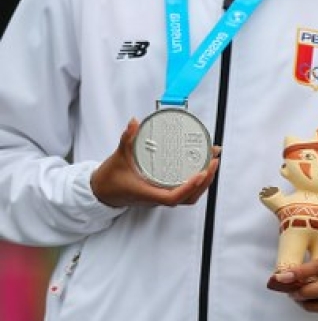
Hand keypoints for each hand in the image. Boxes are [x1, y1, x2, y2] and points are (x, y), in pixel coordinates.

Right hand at [91, 118, 219, 207]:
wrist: (101, 193)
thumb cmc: (109, 179)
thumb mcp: (118, 157)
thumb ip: (127, 139)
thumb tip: (134, 122)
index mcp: (146, 193)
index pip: (173, 197)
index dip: (189, 187)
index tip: (201, 172)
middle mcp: (156, 198)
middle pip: (188, 197)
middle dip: (205, 181)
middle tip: (214, 160)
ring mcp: (160, 197)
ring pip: (188, 197)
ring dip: (204, 182)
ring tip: (213, 163)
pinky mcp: (162, 193)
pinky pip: (184, 192)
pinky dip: (197, 183)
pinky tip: (202, 168)